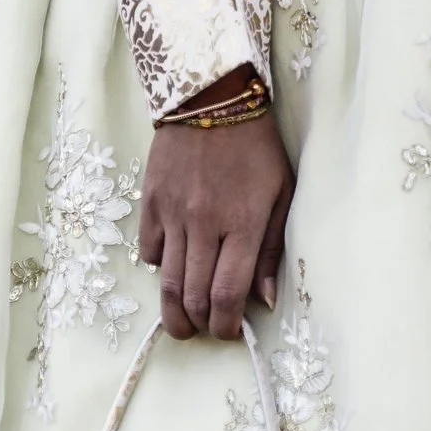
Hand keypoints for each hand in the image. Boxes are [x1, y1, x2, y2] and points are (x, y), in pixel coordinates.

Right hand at [138, 79, 294, 341]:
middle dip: (199, 325)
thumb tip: (265, 299)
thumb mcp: (281, 193)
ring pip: (167, 282)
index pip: (227, 295)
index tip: (229, 333)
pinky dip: (161, 268)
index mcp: (242, 223)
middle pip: (193, 297)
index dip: (225, 325)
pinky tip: (174, 268)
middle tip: (206, 330)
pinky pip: (149, 251)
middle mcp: (204, 224)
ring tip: (183, 323)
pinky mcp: (150, 202)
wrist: (210, 97)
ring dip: (175, 311)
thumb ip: (271, 249)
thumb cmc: (256, 147)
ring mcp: (172, 214)